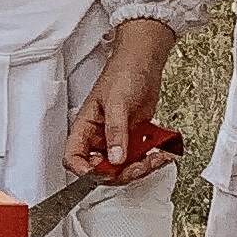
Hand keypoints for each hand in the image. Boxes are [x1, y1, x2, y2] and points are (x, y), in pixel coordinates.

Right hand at [62, 15, 178, 175]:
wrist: (144, 62)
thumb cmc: (123, 72)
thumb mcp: (117, 102)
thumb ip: (116, 132)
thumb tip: (116, 158)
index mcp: (85, 127)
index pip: (74, 157)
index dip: (85, 171)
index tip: (105, 173)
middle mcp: (99, 136)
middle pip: (104, 169)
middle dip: (124, 171)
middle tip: (140, 164)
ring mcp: (117, 139)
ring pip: (125, 167)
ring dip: (143, 166)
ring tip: (157, 156)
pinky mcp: (134, 138)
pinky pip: (141, 157)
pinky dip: (153, 158)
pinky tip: (162, 151)